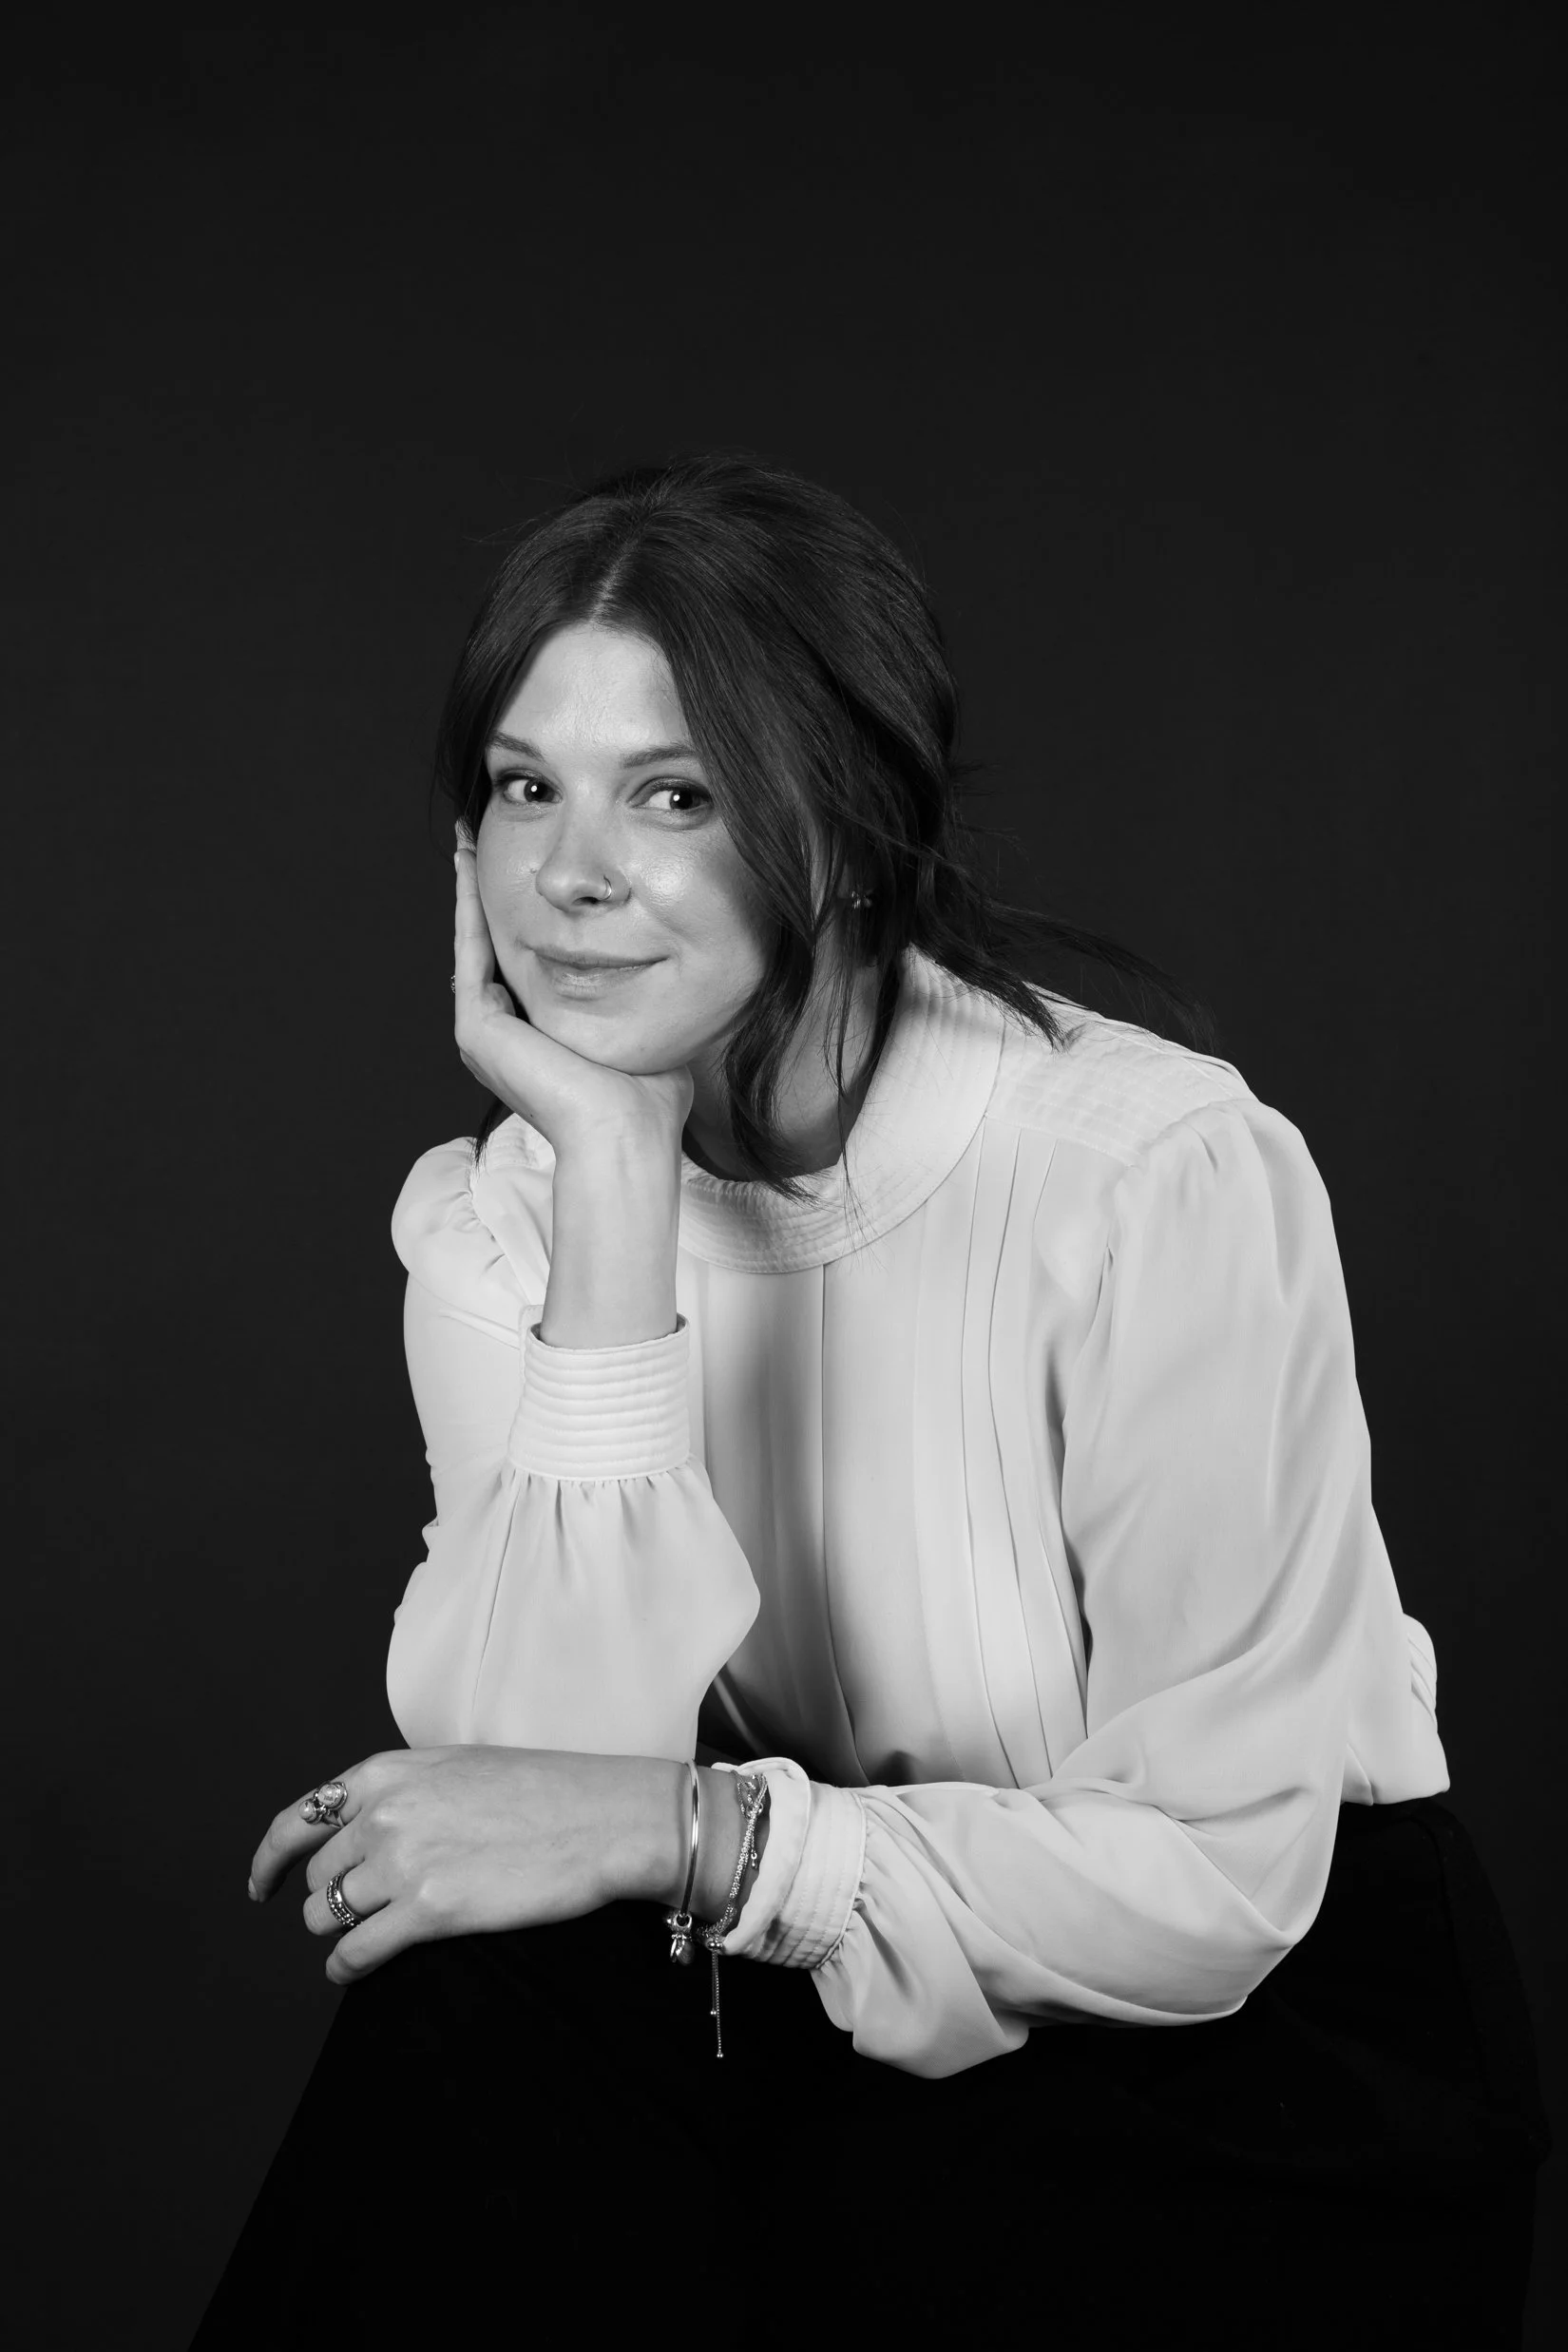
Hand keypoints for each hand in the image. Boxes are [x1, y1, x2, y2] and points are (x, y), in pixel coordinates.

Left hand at [248, 1747, 676, 1985]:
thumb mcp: (459, 1766)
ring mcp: (404, 1862)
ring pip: (330, 1913)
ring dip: (338, 1929)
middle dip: (329, 1897)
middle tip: (351, 1911)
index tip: (263, 1884)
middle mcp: (385, 1814)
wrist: (604, 1817)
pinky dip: (346, 1966)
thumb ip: (405, 1792)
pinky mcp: (429, 1911)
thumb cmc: (547, 1791)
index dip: (270, 1859)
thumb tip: (368, 1829)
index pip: (299, 1819)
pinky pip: (357, 1951)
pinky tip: (353, 1970)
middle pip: (319, 1874)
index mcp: (388, 1773)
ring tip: (361, 1935)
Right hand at [453, 828, 692, 1159]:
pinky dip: (469, 908)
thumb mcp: (642, 1033)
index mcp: (535, 1041)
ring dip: (471, 892)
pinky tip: (471, 867)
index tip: (529, 877)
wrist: (629, 1135)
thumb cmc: (649, 1100)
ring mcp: (484, 1035)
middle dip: (488, 895)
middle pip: (492, 949)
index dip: (523, 919)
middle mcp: (502, 1037)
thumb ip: (640, 1003)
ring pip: (475, 944)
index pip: (522, 966)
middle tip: (481, 841)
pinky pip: (470, 952)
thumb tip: (667, 973)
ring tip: (470, 841)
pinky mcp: (478, 1030)